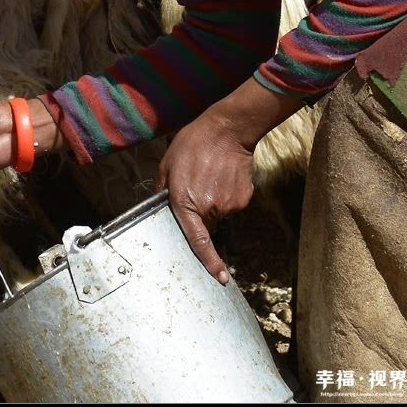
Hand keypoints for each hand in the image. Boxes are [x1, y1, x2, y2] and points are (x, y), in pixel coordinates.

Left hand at [155, 77, 305, 284]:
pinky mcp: (244, 198)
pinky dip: (226, 193)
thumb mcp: (166, 165)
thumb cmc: (193, 144)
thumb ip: (162, 191)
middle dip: (199, 210)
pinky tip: (223, 175)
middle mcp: (209, 208)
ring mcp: (229, 204)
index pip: (195, 240)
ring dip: (212, 199)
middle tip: (198, 183)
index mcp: (185, 202)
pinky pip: (231, 203)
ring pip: (218, 212)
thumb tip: (163, 207)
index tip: (218, 277)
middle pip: (204, 223)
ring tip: (210, 174)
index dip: (207, 260)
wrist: (228, 129)